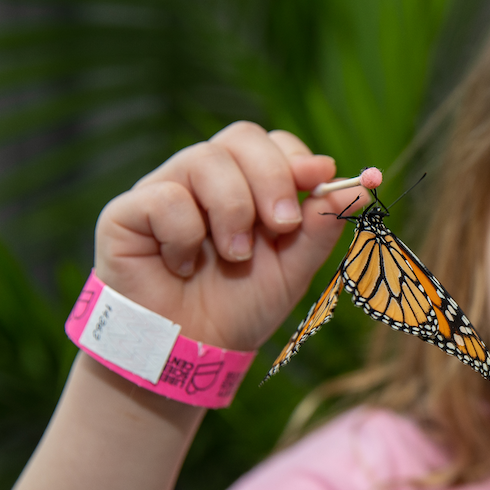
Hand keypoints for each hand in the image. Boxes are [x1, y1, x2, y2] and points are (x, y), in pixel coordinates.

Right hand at [94, 121, 371, 350]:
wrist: (191, 352)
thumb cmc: (241, 305)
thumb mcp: (294, 268)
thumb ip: (323, 226)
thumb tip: (362, 186)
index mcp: (248, 184)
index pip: (274, 143)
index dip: (297, 158)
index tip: (319, 179)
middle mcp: (206, 178)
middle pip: (241, 137)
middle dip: (271, 177)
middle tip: (282, 226)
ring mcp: (164, 189)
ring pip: (204, 160)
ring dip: (233, 211)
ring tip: (236, 255)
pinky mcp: (126, 212)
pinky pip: (163, 197)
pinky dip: (184, 235)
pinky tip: (184, 265)